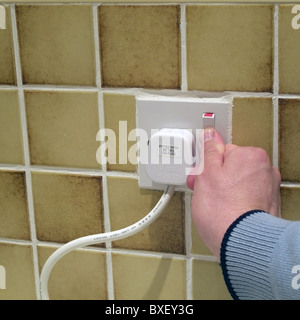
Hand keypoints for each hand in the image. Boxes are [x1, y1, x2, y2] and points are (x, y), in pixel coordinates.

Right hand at [187, 128, 280, 259]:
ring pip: (238, 183)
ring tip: (215, 206)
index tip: (200, 175)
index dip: (207, 165)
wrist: (240, 244)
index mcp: (250, 156)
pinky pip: (246, 198)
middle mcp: (265, 170)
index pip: (222, 152)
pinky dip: (236, 203)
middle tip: (206, 193)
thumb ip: (209, 151)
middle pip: (231, 167)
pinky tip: (226, 213)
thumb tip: (209, 135)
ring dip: (225, 191)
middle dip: (216, 179)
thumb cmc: (223, 211)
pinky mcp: (268, 207)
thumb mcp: (206, 174)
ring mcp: (268, 189)